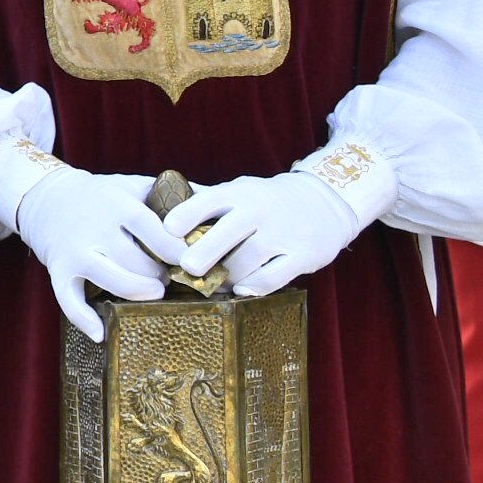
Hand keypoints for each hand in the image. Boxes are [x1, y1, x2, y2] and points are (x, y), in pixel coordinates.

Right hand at [14, 167, 189, 340]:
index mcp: (118, 202)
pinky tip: (101, 333)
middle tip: (171, 278)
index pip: (156, 231)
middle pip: (138, 261)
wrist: (49, 198)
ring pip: (112, 281)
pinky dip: (84, 319)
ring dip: (138, 292)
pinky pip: (69, 300)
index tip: (196, 263)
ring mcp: (75, 249)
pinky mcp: (59, 269)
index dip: (179, 251)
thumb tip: (221, 209)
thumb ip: (174, 196)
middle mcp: (95, 225)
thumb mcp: (135, 185)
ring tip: (153, 291)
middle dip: (160, 275)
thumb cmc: (105, 196)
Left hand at [163, 170, 364, 294]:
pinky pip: (272, 278)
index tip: (166, 232)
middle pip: (226, 233)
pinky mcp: (302, 256)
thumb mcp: (238, 191)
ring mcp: (282, 234)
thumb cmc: (265, 201)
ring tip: (213, 285)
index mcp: (237, 193)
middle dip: (202, 253)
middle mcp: (258, 211)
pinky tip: (240, 290)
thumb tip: (157, 213)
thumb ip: (206, 204)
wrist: (325, 202)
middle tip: (186, 268)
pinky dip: (253, 287)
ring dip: (225, 278)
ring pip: (246, 261)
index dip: (184, 216)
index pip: (205, 201)